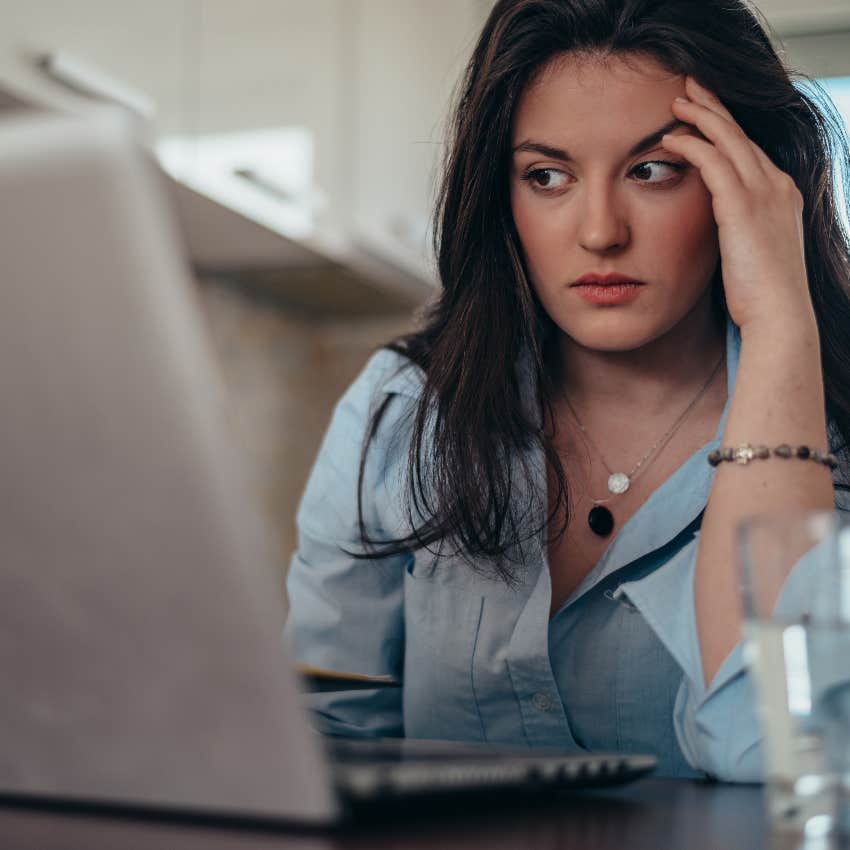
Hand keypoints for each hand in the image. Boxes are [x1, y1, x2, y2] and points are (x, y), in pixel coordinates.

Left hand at [662, 76, 814, 334]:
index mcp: (780, 194)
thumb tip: (714, 229)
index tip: (703, 111)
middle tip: (689, 86)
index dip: (725, 127)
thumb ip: (735, 230)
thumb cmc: (759, 295)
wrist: (777, 313)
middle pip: (741, 134)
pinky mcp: (742, 207)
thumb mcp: (750, 252)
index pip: (749, 149)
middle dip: (714, 107)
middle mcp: (776, 185)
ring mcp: (763, 193)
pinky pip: (714, 163)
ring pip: (728, 139)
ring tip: (674, 101)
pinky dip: (692, 146)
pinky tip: (670, 138)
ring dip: (700, 117)